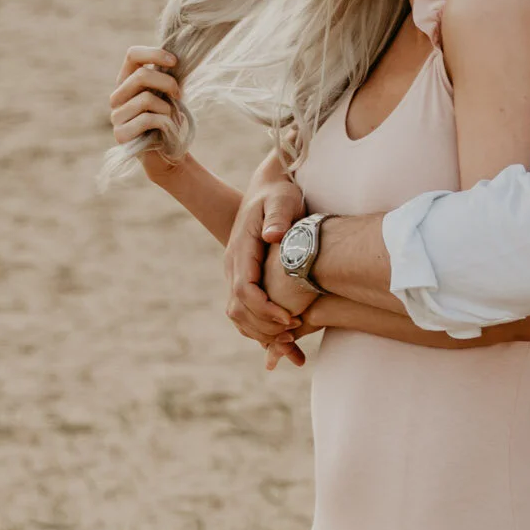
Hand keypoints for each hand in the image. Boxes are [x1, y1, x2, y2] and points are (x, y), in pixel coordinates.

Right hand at [109, 43, 182, 162]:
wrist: (168, 152)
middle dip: (167, 83)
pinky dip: (164, 123)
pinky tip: (166, 130)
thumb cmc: (169, 119)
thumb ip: (168, 75)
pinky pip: (147, 120)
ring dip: (167, 108)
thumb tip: (175, 56)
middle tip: (179, 94)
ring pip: (146, 99)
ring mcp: (116, 116)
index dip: (154, 53)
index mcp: (127, 81)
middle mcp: (117, 96)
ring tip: (170, 117)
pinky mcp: (120, 134)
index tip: (175, 61)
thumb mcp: (170, 93)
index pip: (132, 55)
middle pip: (141, 75)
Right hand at [226, 166, 306, 346]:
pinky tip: (284, 336)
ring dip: (262, 333)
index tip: (292, 319)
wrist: (269, 188)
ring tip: (292, 341)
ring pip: (239, 315)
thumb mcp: (283, 199)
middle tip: (294, 337)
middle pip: (238, 309)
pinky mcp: (245, 279)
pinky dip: (261, 329)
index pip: (245, 289)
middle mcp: (234, 265)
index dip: (266, 309)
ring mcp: (237, 274)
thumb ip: (279, 216)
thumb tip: (272, 235)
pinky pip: (246, 312)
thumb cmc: (280, 193)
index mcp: (242, 250)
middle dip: (265, 328)